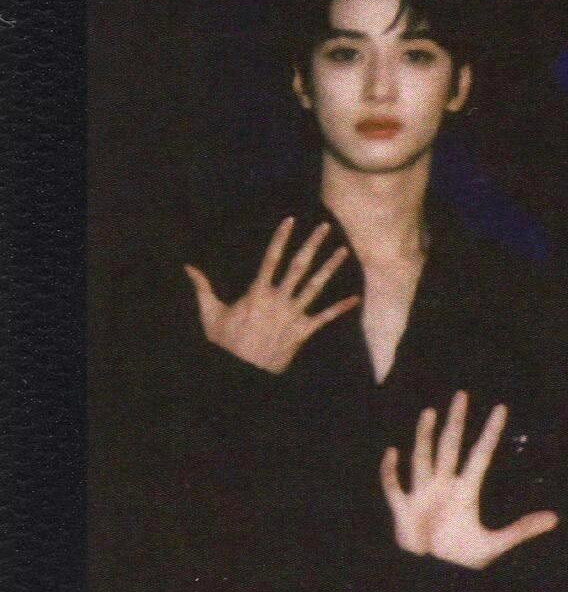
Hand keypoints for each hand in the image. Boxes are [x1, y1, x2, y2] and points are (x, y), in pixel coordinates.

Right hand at [184, 217, 359, 374]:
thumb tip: (188, 267)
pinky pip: (325, 318)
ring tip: (344, 251)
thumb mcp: (211, 313)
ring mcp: (292, 315)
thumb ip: (202, 288)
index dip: (281, 238)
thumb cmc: (224, 343)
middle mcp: (278, 300)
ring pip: (316, 286)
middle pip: (299, 266)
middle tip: (325, 226)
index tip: (290, 220)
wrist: (240, 371)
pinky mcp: (302, 332)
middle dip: (312, 245)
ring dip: (330, 268)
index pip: (271, 258)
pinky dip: (340, 308)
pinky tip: (356, 298)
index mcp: (257, 293)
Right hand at [379, 391, 557, 568]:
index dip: (490, 433)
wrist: (433, 575)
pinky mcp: (403, 510)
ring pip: (422, 459)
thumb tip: (556, 518)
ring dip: (424, 437)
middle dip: (456, 422)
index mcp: (466, 492)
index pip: (481, 455)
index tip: (501, 409)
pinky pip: (394, 487)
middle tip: (462, 395)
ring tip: (430, 412)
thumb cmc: (461, 558)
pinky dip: (391, 471)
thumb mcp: (495, 544)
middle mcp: (444, 487)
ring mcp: (422, 496)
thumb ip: (522, 530)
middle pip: (449, 447)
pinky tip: (392, 452)